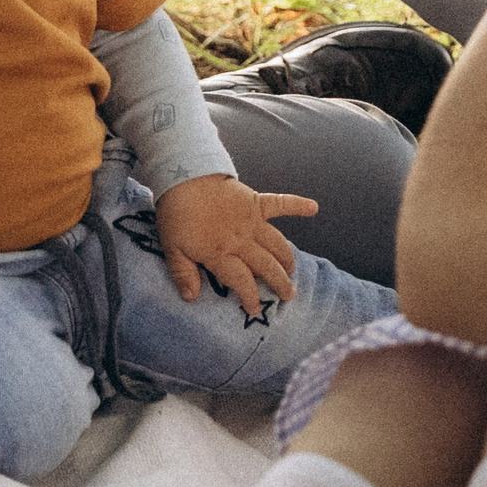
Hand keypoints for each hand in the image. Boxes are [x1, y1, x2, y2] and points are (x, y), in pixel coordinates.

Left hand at [153, 174, 317, 317]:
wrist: (183, 177)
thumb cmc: (176, 215)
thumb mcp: (172, 249)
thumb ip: (183, 274)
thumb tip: (191, 298)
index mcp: (220, 253)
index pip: (241, 281)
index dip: (250, 296)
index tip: (254, 309)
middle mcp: (241, 240)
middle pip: (265, 265)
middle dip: (279, 283)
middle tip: (289, 295)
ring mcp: (251, 221)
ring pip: (276, 244)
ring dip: (286, 259)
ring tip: (292, 271)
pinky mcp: (255, 202)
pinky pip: (280, 204)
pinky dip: (297, 204)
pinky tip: (313, 208)